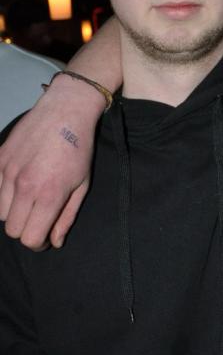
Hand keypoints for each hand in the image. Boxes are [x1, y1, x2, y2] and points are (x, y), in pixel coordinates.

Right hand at [0, 75, 104, 249]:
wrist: (65, 112)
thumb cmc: (79, 149)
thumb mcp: (82, 185)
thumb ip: (67, 216)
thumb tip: (55, 243)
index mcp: (49, 195)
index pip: (30, 238)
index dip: (38, 243)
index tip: (45, 237)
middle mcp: (24, 187)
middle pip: (12, 229)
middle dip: (27, 229)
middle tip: (39, 219)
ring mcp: (7, 173)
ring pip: (0, 213)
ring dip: (14, 212)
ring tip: (30, 200)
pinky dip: (3, 195)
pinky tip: (19, 186)